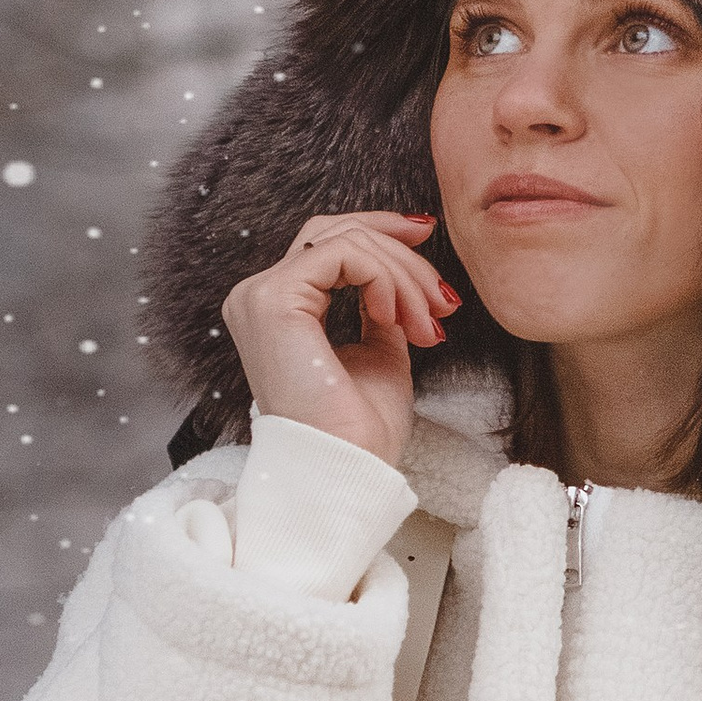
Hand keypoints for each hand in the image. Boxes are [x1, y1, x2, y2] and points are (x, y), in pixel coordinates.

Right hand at [218, 207, 456, 470]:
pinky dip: (383, 279)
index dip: (381, 232)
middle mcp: (258, 297)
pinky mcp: (274, 300)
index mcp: (279, 309)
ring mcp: (261, 296)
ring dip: (403, 275)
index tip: (428, 236)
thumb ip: (380, 307)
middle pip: (337, 232)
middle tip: (442, 300)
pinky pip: (343, 256)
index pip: (327, 243)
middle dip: (401, 254)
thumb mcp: (381, 351)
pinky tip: (393, 318)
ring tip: (426, 324)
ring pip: (346, 240)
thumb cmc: (361, 429)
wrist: (348, 468)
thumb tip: (399, 272)